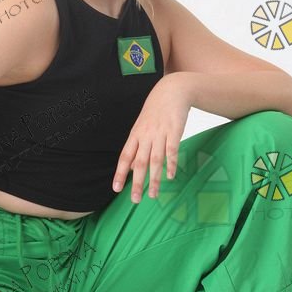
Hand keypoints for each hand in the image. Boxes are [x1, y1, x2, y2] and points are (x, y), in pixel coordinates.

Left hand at [112, 75, 190, 202]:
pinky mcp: (174, 131)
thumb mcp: (141, 128)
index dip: (120, 173)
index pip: (125, 157)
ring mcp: (160, 134)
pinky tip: (170, 176)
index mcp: (135, 135)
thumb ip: (136, 148)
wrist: (171, 91)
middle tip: (135, 199)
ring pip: (155, 160)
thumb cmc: (155, 112)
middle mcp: (146, 136)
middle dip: (137, 182)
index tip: (116, 189)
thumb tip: (130, 168)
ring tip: (152, 195)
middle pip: (139, 162)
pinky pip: (172, 150)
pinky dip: (171, 164)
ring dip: (154, 179)